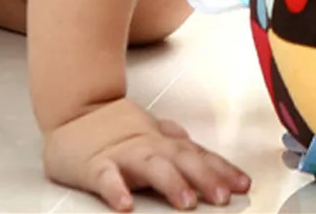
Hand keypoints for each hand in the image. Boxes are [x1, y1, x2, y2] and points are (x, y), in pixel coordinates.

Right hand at [44, 98, 251, 211]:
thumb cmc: (113, 127)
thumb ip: (175, 141)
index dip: (222, 169)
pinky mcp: (94, 164)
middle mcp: (147, 145)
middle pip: (181, 158)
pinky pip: (105, 177)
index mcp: (162, 141)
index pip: (197, 154)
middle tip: (223, 197)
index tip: (243, 184)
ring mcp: (122, 153)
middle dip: (205, 177)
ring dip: (171, 182)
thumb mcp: (149, 131)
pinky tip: (124, 205)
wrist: (72, 111)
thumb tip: (200, 148)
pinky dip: (115, 189)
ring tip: (186, 202)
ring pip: (150, 166)